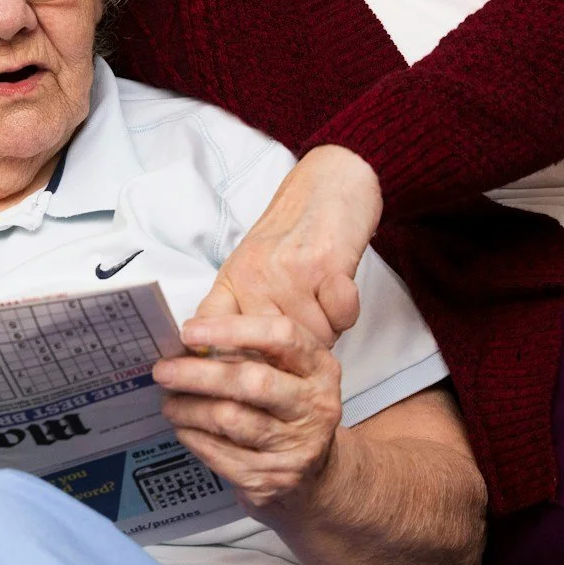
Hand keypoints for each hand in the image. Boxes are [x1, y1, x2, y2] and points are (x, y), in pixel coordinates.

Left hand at [157, 312, 344, 513]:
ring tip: (170, 403)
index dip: (231, 329)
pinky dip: (194, 437)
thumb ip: (247, 340)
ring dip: (189, 408)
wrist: (315, 475)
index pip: (281, 335)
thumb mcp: (284, 368)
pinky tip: (186, 427)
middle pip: (252, 382)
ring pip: (230, 419)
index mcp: (320, 368)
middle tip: (164, 371)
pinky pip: (220, 453)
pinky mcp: (272, 478)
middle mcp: (315, 406)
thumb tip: (196, 329)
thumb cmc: (289, 408)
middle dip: (198, 374)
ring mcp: (296, 446)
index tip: (189, 332)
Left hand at [201, 146, 382, 347]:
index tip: (233, 379)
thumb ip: (231, 311)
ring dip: (325, 331)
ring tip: (322, 300)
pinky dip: (347, 312)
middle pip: (275, 351)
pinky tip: (338, 287)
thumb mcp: (246, 268)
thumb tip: (216, 360)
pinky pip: (342, 317)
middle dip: (294, 354)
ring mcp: (291, 272)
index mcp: (234, 281)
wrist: (328, 185)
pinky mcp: (328, 266)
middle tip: (302, 333)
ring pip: (315, 338)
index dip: (226, 366)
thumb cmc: (290, 233)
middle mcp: (257, 278)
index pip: (219, 337)